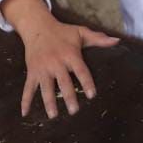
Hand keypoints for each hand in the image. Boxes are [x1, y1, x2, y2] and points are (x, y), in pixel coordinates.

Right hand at [1, 0, 118, 117]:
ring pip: (46, 88)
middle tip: (74, 111)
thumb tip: (117, 41)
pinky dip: (25, 100)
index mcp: (70, 55)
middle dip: (68, 97)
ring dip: (49, 102)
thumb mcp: (81, 32)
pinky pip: (28, 88)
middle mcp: (56, 63)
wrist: (37, 26)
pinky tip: (25, 113)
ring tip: (53, 116)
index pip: (81, 71)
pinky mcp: (32, 72)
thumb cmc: (62, 32)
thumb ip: (98, 39)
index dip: (87, 82)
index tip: (92, 95)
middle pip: (63, 82)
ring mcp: (42, 69)